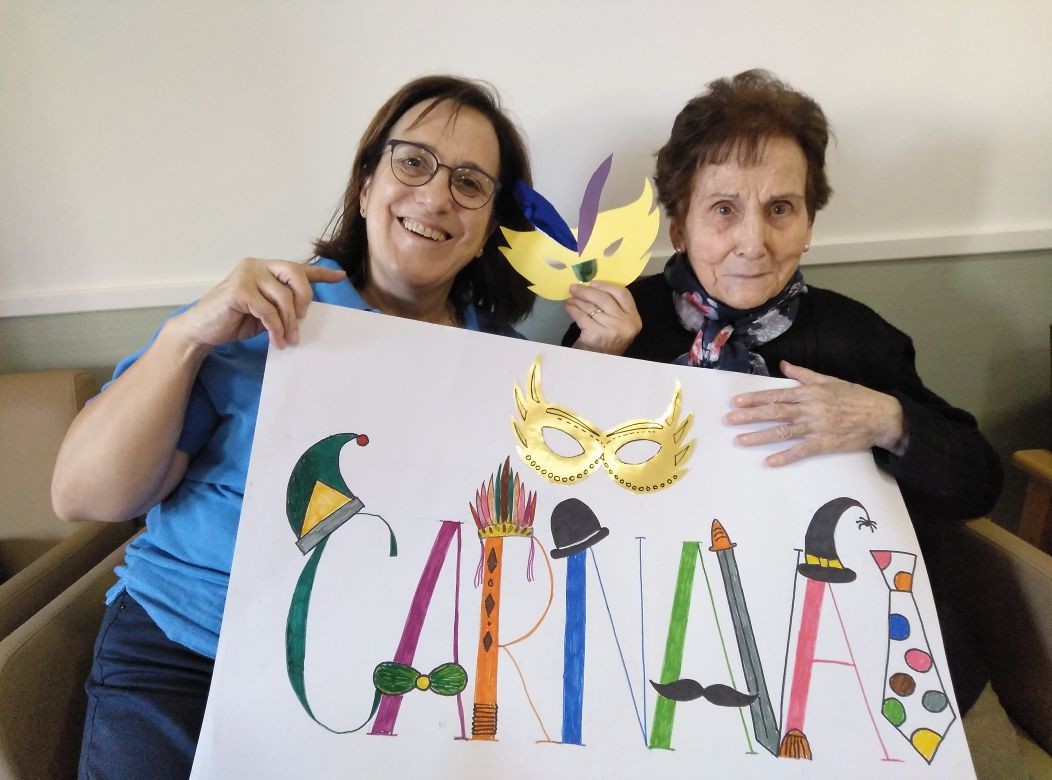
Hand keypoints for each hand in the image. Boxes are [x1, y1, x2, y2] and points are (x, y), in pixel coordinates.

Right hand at [174, 258, 345, 350]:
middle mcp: (257, 265)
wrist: (201, 331)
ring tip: (288, 340)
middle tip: (302, 320)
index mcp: (265, 268)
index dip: (320, 272)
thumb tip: (305, 313)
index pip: (297, 267)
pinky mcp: (239, 290)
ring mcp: (246, 274)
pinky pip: (268, 311)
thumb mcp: (265, 312)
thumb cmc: (234, 321)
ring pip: (283, 296)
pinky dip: (275, 328)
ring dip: (289, 322)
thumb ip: (282, 306)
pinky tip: (277, 341)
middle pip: (295, 274)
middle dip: (304, 298)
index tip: (340, 276)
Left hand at [565, 281, 641, 354]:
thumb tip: (593, 287)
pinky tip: (568, 307)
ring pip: (591, 307)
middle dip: (587, 291)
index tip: (593, 283)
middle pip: (604, 299)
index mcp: (634, 319)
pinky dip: (572, 310)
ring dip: (577, 300)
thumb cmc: (608, 343)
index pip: (623, 294)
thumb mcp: (619, 325)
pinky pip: (581, 316)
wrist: (600, 365)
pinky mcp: (595, 335)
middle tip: (574, 287)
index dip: (606, 285)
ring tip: (570, 297)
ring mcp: (611, 330)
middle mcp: (625, 324)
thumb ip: (614, 308)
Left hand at [724, 361, 907, 466]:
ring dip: (759, 436)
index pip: (776, 395)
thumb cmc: (856, 397)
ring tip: (739, 440)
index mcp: (809, 392)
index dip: (754, 398)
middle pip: (774, 412)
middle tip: (728, 420)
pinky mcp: (825, 443)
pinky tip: (769, 462)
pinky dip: (785, 456)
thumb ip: (804, 374)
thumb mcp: (830, 380)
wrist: (883, 416)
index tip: (735, 402)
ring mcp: (816, 427)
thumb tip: (783, 364)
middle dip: (749, 416)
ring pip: (783, 431)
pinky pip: (801, 451)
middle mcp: (810, 408)